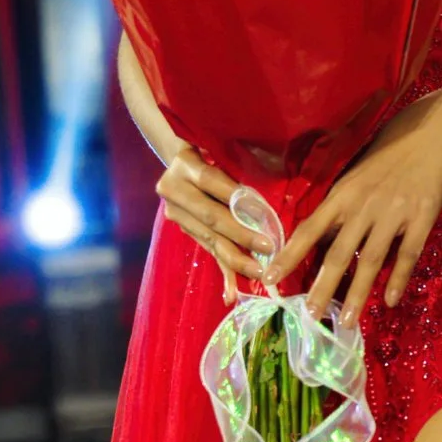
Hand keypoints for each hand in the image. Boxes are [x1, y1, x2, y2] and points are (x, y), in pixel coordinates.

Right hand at [155, 146, 264, 285]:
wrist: (181, 160)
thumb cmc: (211, 149)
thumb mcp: (218, 148)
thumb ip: (236, 164)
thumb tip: (265, 194)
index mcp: (184, 163)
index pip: (211, 180)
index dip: (236, 197)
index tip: (263, 213)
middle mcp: (172, 189)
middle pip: (210, 215)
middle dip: (241, 234)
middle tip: (268, 248)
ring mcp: (175, 212)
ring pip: (209, 238)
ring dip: (236, 258)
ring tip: (258, 272)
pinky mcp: (184, 229)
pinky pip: (208, 251)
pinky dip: (223, 273)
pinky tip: (230, 294)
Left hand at [279, 95, 441, 321]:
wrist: (427, 137)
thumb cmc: (383, 161)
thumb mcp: (352, 181)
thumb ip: (336, 211)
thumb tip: (314, 244)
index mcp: (342, 196)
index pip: (308, 230)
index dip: (288, 255)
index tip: (269, 278)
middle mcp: (363, 207)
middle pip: (339, 253)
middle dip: (323, 286)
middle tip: (310, 315)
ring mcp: (393, 214)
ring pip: (372, 260)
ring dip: (358, 293)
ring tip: (348, 320)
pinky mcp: (421, 218)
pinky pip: (407, 254)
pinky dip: (398, 279)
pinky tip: (390, 300)